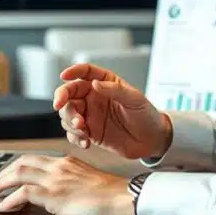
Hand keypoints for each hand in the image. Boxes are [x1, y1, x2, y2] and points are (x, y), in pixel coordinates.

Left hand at [0, 154, 135, 214]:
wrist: (124, 198)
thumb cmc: (111, 195)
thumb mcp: (86, 181)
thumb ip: (69, 181)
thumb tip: (56, 193)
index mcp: (66, 161)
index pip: (34, 159)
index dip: (16, 167)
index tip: (6, 175)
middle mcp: (58, 166)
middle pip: (22, 162)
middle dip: (3, 173)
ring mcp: (55, 179)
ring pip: (19, 173)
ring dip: (0, 183)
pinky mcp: (55, 194)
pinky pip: (24, 193)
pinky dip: (10, 199)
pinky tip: (3, 207)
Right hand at [53, 63, 171, 159]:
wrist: (152, 140)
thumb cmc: (146, 115)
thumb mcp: (134, 99)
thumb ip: (114, 90)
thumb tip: (95, 83)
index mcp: (104, 83)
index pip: (84, 72)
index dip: (72, 71)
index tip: (64, 76)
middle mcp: (93, 97)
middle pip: (69, 93)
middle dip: (63, 101)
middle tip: (67, 111)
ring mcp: (90, 115)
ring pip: (67, 114)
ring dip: (70, 122)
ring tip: (83, 131)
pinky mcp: (89, 132)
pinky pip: (73, 133)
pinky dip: (75, 138)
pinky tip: (86, 142)